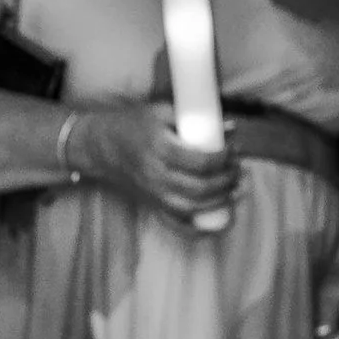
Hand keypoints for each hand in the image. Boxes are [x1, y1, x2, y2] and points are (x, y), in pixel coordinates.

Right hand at [66, 102, 236, 229]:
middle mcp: (155, 175)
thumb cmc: (131, 124)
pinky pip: (177, 223)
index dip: (223, 158)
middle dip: (227, 179)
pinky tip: (217, 218)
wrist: (101, 147)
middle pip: (200, 188)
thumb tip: (229, 127)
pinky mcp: (153, 204)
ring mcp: (153, 194)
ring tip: (234, 187)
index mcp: (158, 149)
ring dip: (220, 200)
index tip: (232, 149)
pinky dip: (199, 227)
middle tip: (237, 167)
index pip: (200, 162)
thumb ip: (193, 116)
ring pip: (192, 208)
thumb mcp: (159, 111)